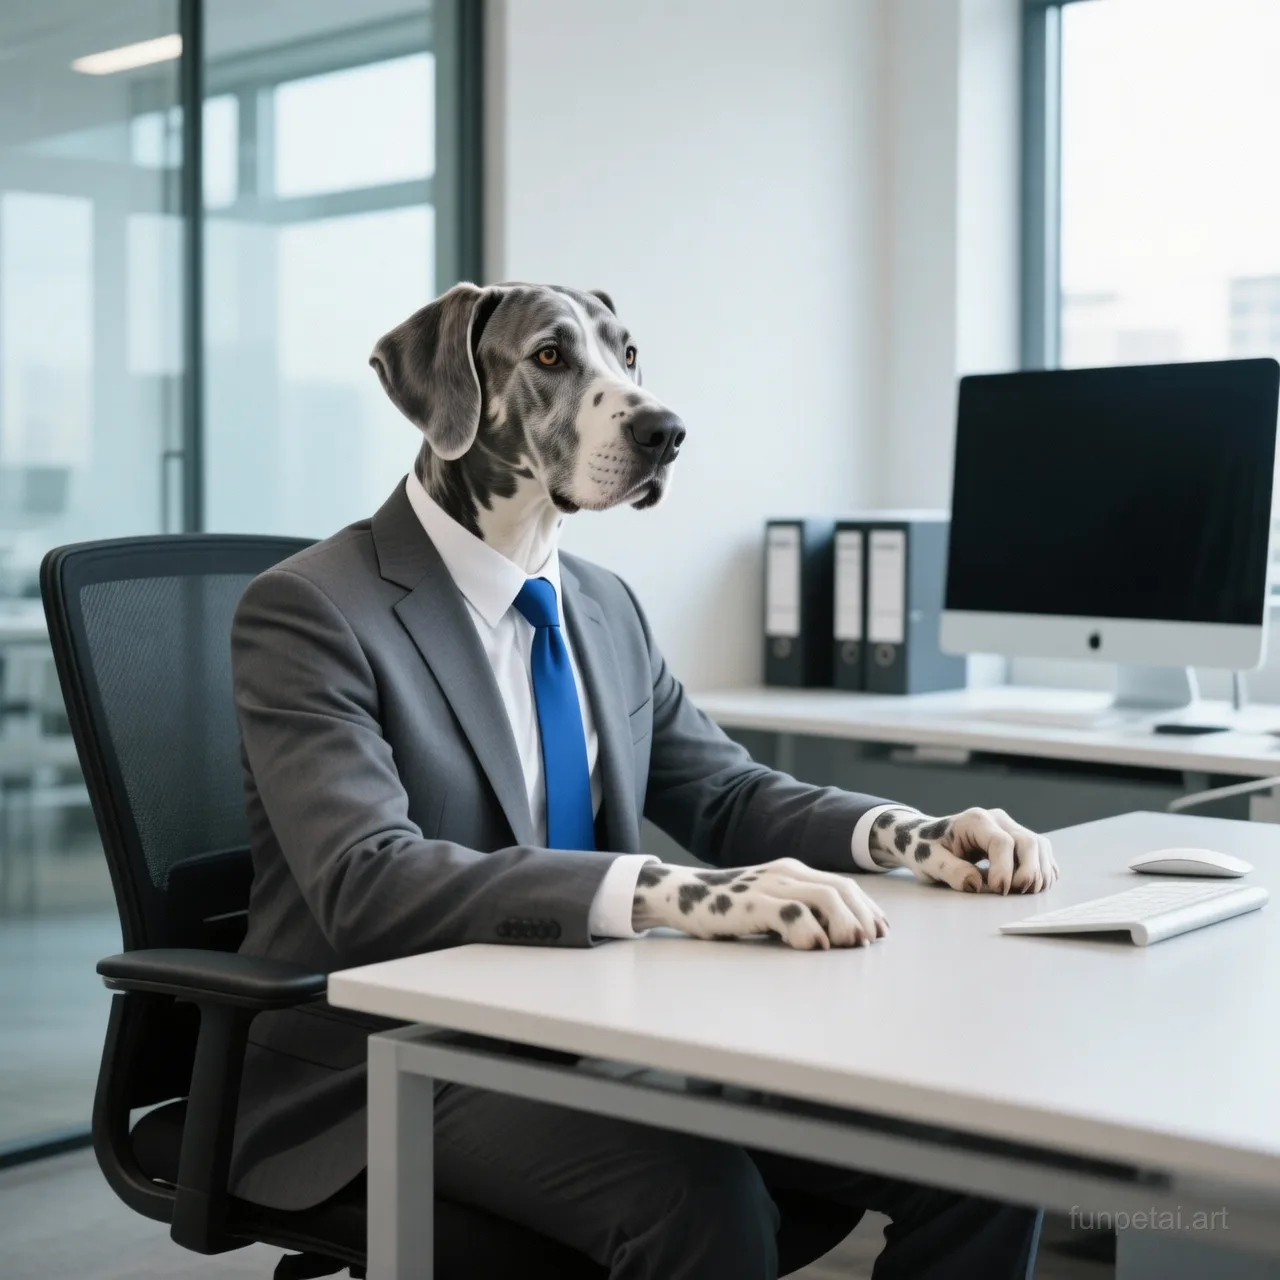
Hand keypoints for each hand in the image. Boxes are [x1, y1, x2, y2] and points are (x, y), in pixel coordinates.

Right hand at [631, 858, 888, 950]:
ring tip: (847, 946)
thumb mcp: (769, 904)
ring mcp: (769, 886)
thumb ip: (798, 911)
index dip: (867, 908)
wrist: (681, 895)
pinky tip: (813, 947)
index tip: (880, 932)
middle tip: (869, 943)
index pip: (844, 885)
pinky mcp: (751, 902)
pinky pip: (791, 912)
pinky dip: (810, 930)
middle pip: (841, 889)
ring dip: (844, 923)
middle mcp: (786, 873)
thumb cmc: (728, 907)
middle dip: (863, 916)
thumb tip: (834, 938)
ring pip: (824, 897)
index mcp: (794, 872)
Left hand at [868, 807, 1057, 894]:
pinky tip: (1031, 887)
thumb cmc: (925, 849)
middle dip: (1028, 872)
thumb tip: (975, 884)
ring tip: (1024, 893)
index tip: (999, 891)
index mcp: (974, 820)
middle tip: (1015, 894)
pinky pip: (1042, 853)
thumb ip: (950, 871)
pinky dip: (1043, 871)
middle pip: (1028, 842)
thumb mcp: (929, 861)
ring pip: (1040, 846)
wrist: (926, 839)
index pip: (1001, 842)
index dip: (1005, 869)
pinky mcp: (1018, 839)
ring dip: (1039, 873)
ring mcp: (1010, 827)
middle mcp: (997, 819)